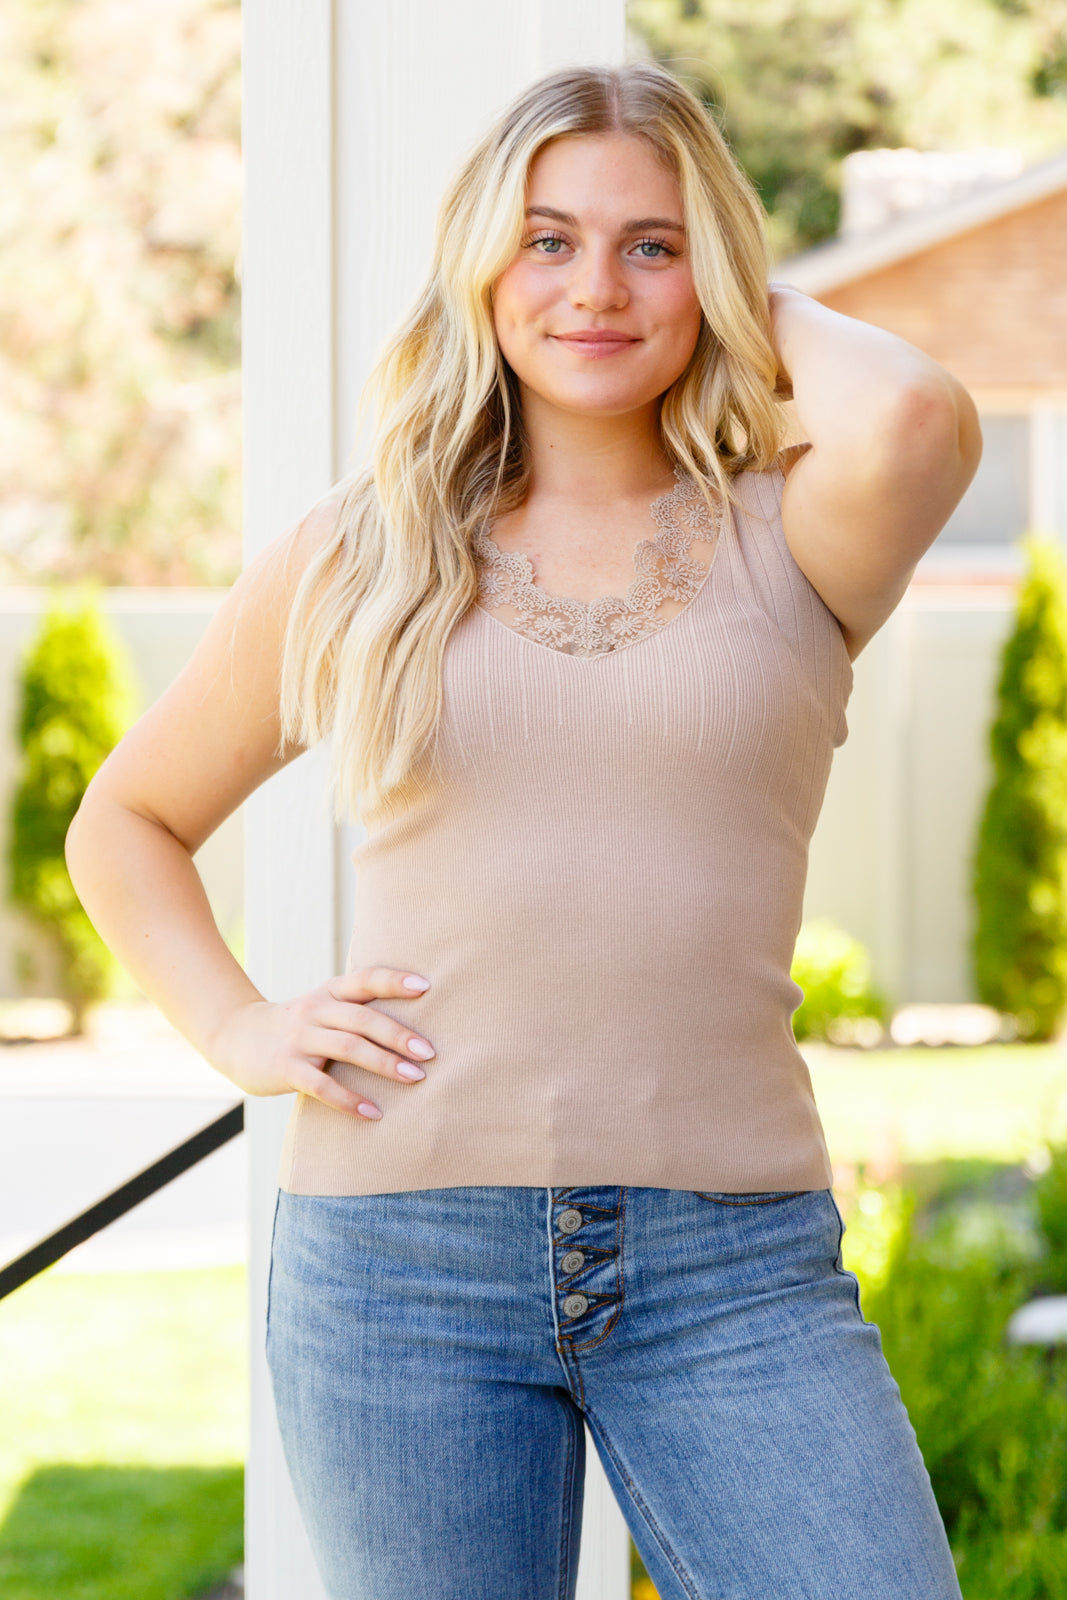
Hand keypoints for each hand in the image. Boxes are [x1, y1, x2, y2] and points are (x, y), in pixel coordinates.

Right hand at [206, 967, 434, 1119]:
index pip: (365, 979)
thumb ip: (358, 1009)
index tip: (427, 987)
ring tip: (415, 1077)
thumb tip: (417, 1023)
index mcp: (330, 991)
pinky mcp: (286, 1068)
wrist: (237, 1037)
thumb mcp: (324, 1006)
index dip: (395, 981)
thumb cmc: (299, 1026)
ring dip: (384, 1063)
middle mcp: (315, 1010)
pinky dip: (350, 1100)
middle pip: (363, 1018)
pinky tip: (374, 1113)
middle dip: (399, 1035)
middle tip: (430, 1052)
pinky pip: (322, 1086)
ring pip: (347, 1048)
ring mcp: (299, 1039)